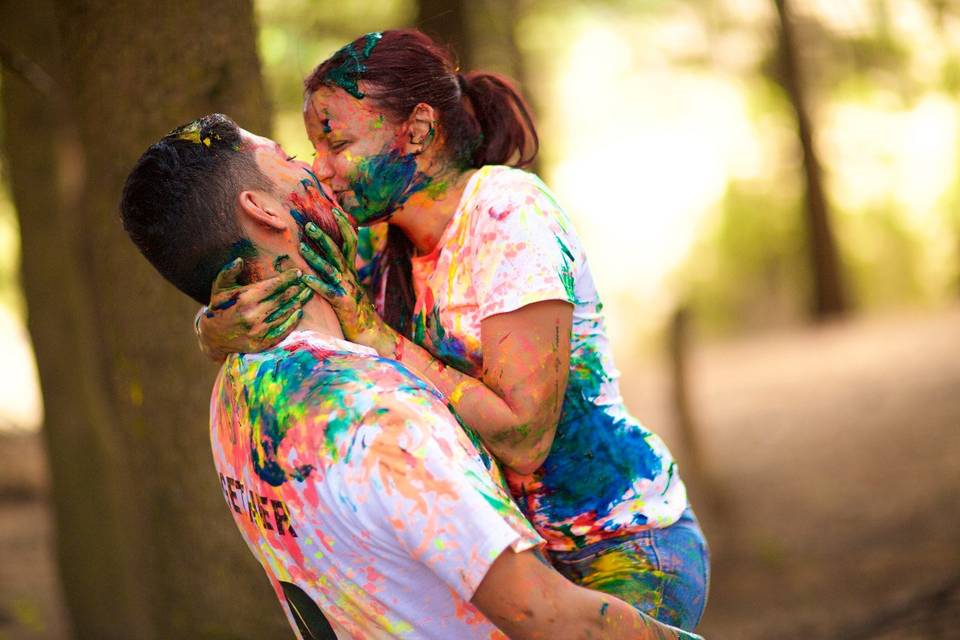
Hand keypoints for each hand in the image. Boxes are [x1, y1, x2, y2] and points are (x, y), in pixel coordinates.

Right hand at [197, 258, 311, 360]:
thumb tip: (240, 260)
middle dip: (296, 289)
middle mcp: (253, 315)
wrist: (213, 337)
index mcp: (244, 299)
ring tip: (307, 294)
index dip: (287, 278)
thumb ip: (228, 272)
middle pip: (282, 299)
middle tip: (306, 282)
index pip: (273, 285)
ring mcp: (258, 331)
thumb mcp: (219, 287)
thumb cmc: (219, 307)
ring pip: (284, 313)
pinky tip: (299, 312)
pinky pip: (282, 331)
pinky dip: (292, 321)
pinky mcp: (262, 343)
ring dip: (297, 302)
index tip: (297, 272)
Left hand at [299, 210, 395, 352]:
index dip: (344, 225)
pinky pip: (327, 291)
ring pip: (330, 268)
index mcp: (350, 270)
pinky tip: (304, 279)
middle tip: (307, 225)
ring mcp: (346, 289)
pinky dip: (316, 284)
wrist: (370, 333)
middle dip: (323, 236)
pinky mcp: (342, 304)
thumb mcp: (349, 287)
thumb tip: (329, 258)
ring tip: (301, 247)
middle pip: (337, 250)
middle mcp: (349, 276)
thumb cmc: (356, 310)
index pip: (350, 241)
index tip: (334, 209)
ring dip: (315, 256)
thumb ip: (340, 272)